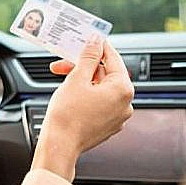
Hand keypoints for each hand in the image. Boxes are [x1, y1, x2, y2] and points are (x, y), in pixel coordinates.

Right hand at [31, 37, 133, 180]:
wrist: (60, 145)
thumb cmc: (67, 115)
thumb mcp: (77, 78)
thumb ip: (88, 57)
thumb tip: (96, 41)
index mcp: (122, 89)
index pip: (112, 58)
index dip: (97, 46)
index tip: (87, 39)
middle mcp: (125, 103)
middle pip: (106, 74)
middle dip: (84, 66)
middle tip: (64, 63)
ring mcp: (118, 116)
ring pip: (101, 88)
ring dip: (83, 80)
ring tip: (63, 79)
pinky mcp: (108, 125)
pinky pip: (100, 102)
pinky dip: (87, 95)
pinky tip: (70, 93)